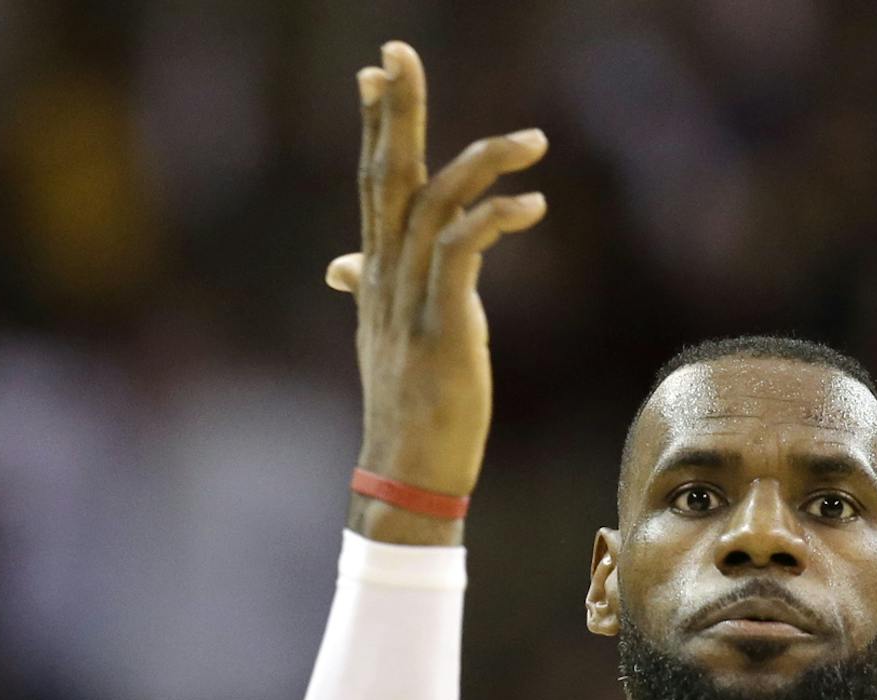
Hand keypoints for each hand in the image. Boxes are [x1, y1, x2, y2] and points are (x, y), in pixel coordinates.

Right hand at [328, 41, 546, 508]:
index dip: (376, 127)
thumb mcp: (386, 337)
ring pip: (432, 205)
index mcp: (378, 276)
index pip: (373, 186)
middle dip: (396, 112)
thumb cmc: (410, 408)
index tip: (376, 72)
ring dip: (481, 162)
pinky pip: (461, 251)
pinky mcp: (443, 325)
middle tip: (397, 51)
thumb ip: (372, 289)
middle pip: (388, 177)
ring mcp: (410, 300)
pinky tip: (532, 205)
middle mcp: (386, 278)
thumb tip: (342, 266)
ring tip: (533, 139)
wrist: (407, 472)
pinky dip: (495, 219)